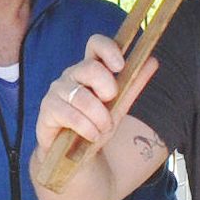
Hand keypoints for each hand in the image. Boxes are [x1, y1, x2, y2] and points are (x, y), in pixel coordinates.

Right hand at [35, 34, 148, 154]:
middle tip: (110, 107)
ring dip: (99, 118)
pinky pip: (71, 115)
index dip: (109, 50)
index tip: (120, 66)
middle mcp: (72, 74)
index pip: (95, 44)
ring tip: (102, 129)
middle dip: (107, 90)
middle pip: (91, 68)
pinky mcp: (47, 108)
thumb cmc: (95, 124)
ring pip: (82, 97)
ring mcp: (57, 90)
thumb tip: (153, 60)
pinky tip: (92, 136)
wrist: (75, 155)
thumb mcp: (119, 105)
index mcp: (90, 68)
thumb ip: (134, 84)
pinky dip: (87, 129)